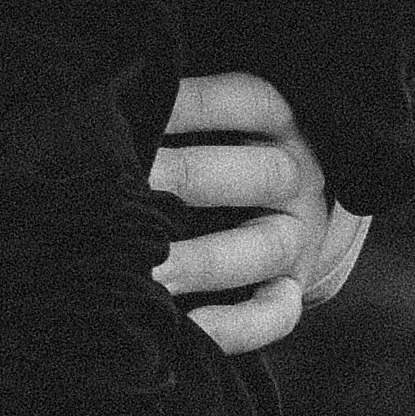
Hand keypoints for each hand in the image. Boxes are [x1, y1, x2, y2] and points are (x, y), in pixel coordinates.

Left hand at [151, 72, 338, 352]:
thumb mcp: (208, 104)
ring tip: (147, 271)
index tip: (128, 109)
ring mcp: (302, 235)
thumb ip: (171, 95)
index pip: (243, 100)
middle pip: (260, 175)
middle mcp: (299, 175)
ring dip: (204, 261)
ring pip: (266, 249)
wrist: (272, 189)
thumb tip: (112, 88)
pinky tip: (189, 327)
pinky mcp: (298, 287)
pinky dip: (237, 326)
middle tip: (127, 190)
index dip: (186, 103)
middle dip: (187, 179)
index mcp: (278, 117)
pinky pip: (277, 313)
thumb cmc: (210, 131)